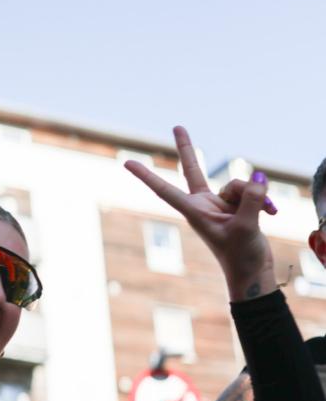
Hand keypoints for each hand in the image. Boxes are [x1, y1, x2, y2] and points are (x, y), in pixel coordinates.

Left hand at [125, 126, 275, 299]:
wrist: (254, 274)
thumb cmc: (241, 257)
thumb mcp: (246, 227)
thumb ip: (250, 199)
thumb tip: (257, 177)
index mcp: (194, 212)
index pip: (165, 190)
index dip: (147, 176)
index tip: (128, 163)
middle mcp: (204, 205)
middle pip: (193, 169)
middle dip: (187, 148)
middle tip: (177, 126)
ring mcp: (221, 204)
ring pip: (237, 183)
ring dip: (254, 196)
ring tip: (262, 215)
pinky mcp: (238, 205)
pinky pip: (251, 191)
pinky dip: (263, 200)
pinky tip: (272, 213)